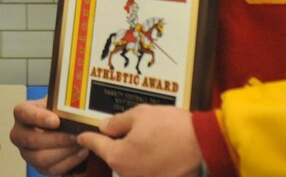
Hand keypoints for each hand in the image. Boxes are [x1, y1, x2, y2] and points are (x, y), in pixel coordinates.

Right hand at [9, 98, 85, 175]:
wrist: (63, 126)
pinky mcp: (37, 167)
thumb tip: (74, 108)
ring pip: (40, 158)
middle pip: (32, 140)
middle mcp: (19, 134)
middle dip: (57, 139)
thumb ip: (62, 104)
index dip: (39, 118)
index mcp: (22, 113)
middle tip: (75, 136)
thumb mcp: (58, 102)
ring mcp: (26, 152)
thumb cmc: (59, 112)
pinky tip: (81, 153)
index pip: (24, 113)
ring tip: (80, 144)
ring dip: (64, 152)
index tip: (56, 121)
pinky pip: (51, 169)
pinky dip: (69, 162)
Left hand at [77, 105, 200, 176]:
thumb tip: (104, 127)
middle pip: (114, 157)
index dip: (87, 137)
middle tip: (123, 131)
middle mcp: (127, 174)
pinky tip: (157, 149)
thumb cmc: (171, 127)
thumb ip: (117, 122)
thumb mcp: (140, 114)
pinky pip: (146, 171)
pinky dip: (148, 162)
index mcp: (118, 156)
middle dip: (115, 144)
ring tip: (147, 138)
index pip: (95, 144)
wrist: (203, 144)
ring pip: (130, 165)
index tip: (81, 136)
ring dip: (133, 153)